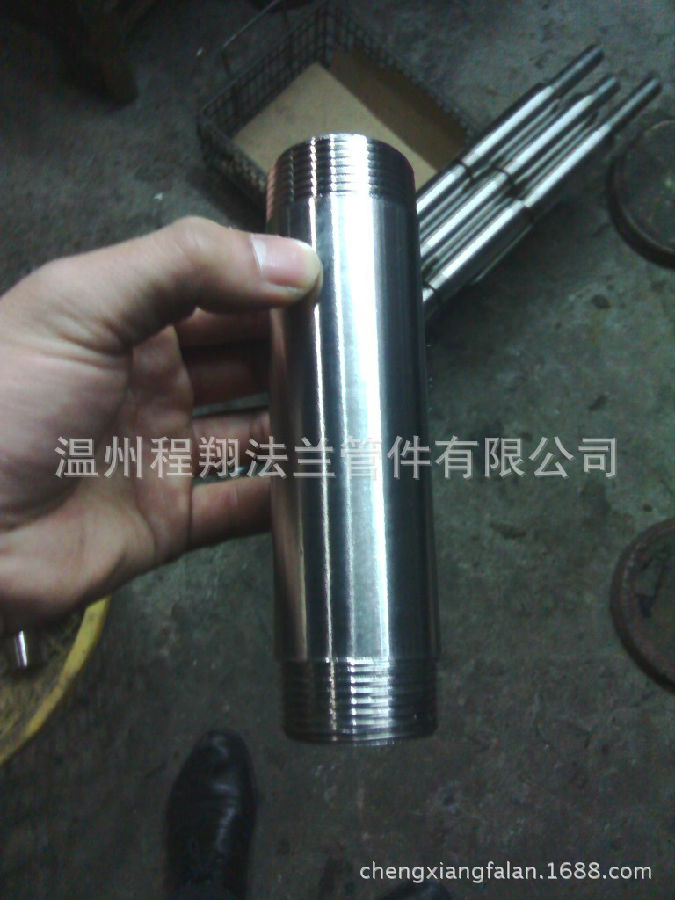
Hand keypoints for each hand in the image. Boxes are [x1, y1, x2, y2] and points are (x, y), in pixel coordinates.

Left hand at [0, 217, 320, 631]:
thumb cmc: (6, 405)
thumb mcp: (81, 305)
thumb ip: (184, 266)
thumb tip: (296, 261)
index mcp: (125, 321)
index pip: (216, 290)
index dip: (271, 283)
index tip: (339, 282)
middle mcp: (149, 382)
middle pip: (241, 361)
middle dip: (295, 353)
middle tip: (363, 349)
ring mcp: (161, 452)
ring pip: (249, 433)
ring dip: (297, 424)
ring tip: (360, 411)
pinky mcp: (168, 520)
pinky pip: (238, 507)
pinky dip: (280, 499)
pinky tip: (326, 484)